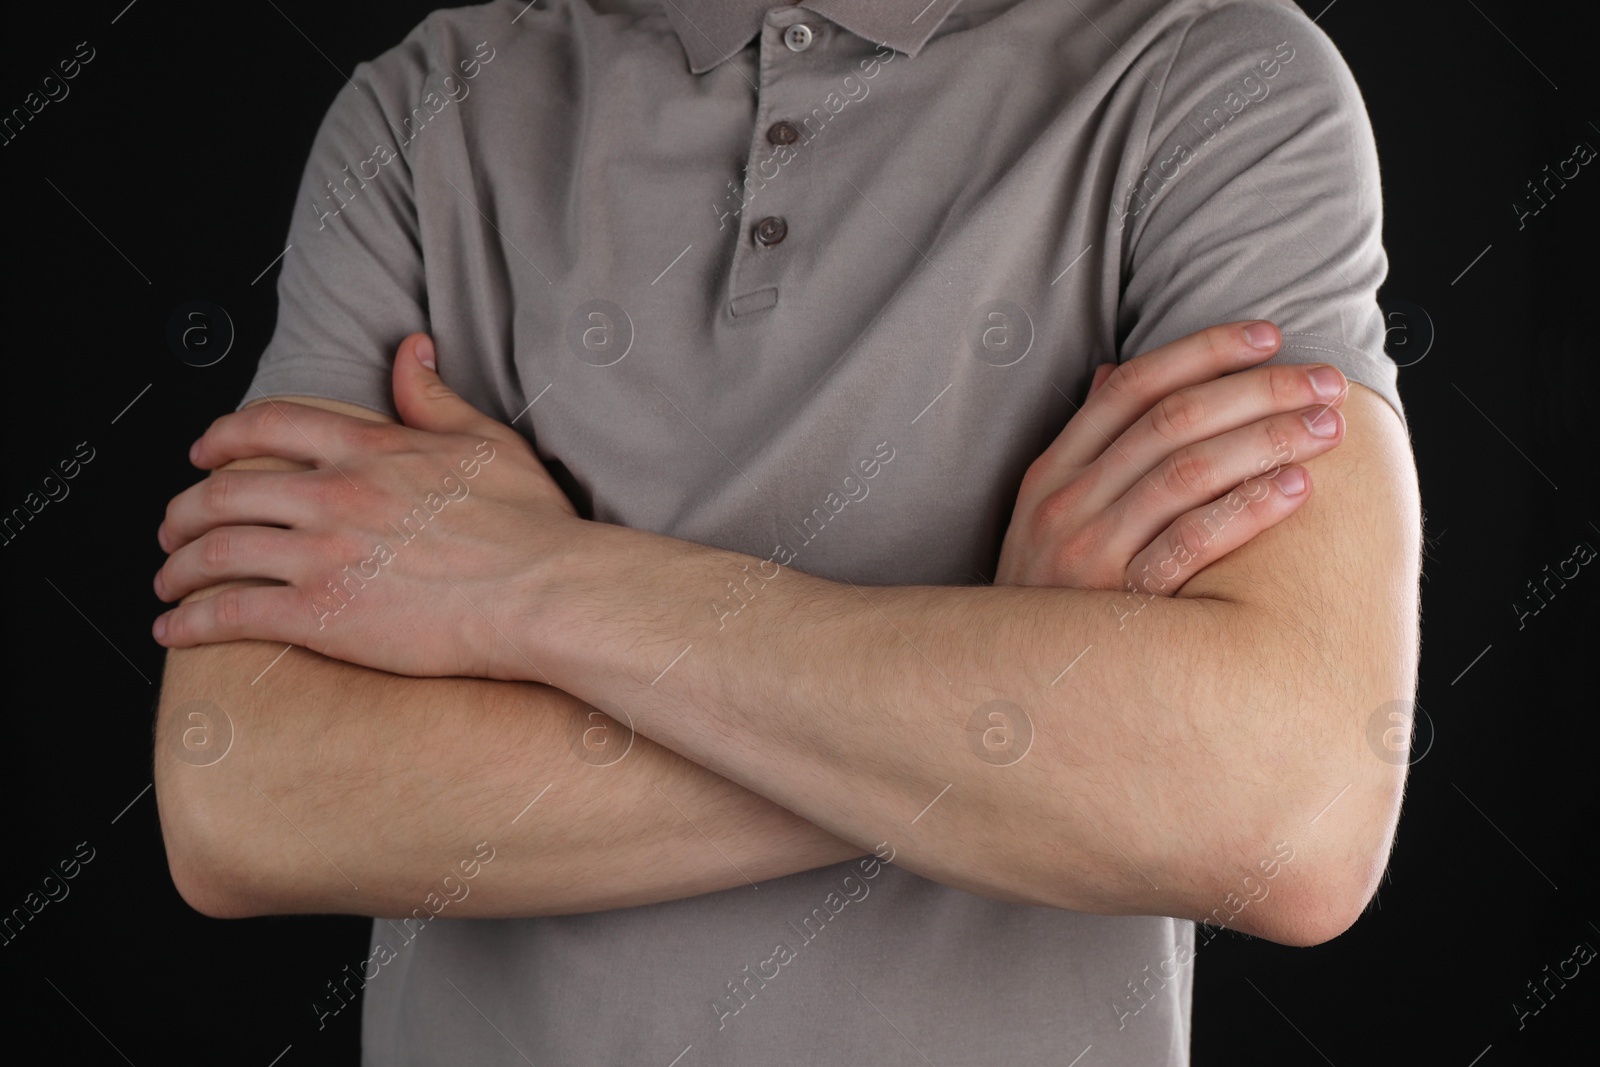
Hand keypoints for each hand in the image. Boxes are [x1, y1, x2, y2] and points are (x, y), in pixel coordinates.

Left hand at [152, 333, 581, 679]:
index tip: (204, 454)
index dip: (222, 438)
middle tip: (172, 527)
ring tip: (167, 580)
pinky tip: (173, 629)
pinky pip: (233, 615)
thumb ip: (435, 397)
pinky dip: (190, 622)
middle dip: (184, 509)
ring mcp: (324, 555)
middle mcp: (335, 495)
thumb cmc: (531, 524)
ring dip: (177, 565)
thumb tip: (411, 349)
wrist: (545, 591)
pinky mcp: (323, 615)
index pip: (270, 427)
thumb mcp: (488, 441)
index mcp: (370, 450)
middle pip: (226, 491)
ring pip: (217, 551)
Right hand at [994, 321, 1346, 593]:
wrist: (1010, 682)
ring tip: (1326, 428)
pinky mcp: (1119, 602)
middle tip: (1325, 382)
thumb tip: (1112, 374)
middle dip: (1257, 390)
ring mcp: (1089, 553)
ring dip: (1266, 440)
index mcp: (1052, 472)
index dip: (1204, 351)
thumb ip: (1085, 447)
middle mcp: (1066, 503)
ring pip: (1187, 472)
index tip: (1269, 335)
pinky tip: (1296, 489)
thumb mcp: (1045, 516)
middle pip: (1171, 421)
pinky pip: (1191, 544)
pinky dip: (1246, 509)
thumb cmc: (1046, 597)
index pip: (1133, 388)